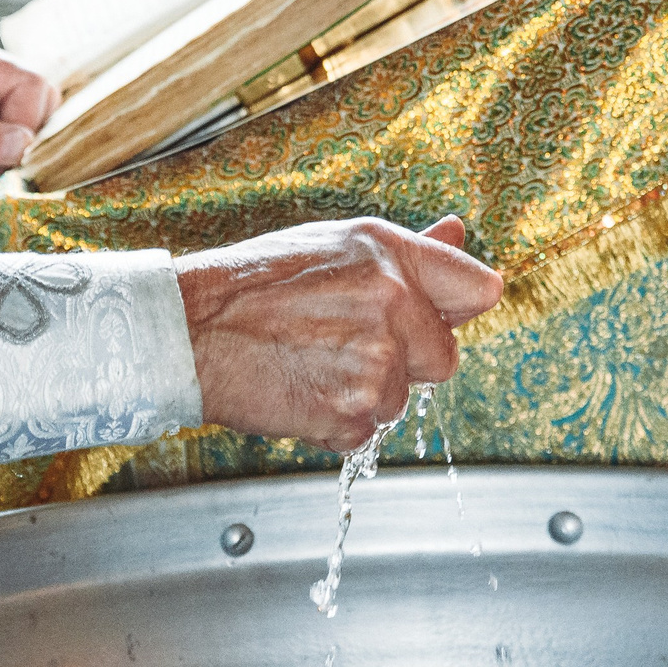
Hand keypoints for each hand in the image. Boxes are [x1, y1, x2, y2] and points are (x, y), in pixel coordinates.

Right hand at [176, 216, 504, 449]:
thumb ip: (408, 251)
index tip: (434, 317)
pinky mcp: (351, 414)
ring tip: (310, 362)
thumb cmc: (253, 283)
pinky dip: (335, 422)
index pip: (479, 290)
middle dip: (406, 361)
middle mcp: (393, 305)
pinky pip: (365, 433)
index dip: (455, 309)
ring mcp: (375, 364)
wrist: (188, 329)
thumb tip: (455, 233)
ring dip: (364, 394)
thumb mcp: (336, 246)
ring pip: (400, 401)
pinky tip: (299, 389)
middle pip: (443, 359)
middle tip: (345, 344)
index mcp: (392, 256)